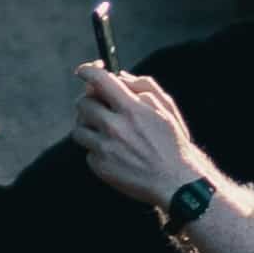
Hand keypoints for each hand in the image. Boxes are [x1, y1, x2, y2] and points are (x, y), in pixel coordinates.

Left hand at [70, 65, 201, 209]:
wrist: (175, 182)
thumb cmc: (172, 142)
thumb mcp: (166, 108)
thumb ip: (143, 86)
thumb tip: (120, 76)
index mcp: (132, 110)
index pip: (100, 81)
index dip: (88, 71)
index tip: (83, 71)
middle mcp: (115, 128)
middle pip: (82, 104)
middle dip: (89, 101)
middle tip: (98, 104)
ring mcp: (105, 148)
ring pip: (78, 128)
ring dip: (88, 125)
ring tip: (105, 129)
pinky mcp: (100, 166)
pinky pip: (87, 150)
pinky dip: (97, 148)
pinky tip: (114, 151)